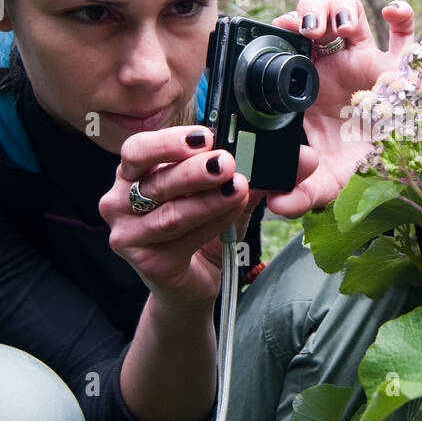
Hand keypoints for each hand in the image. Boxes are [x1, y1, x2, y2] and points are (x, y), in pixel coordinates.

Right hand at [100, 125, 318, 309]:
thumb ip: (253, 173)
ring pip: (172, 213)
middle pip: (155, 180)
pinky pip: (183, 239)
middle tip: (226, 162)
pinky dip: (212, 224)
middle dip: (193, 170)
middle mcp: (119, 202)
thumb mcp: (224, 195)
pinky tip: (233, 214)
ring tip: (239, 188)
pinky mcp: (147, 262)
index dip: (169, 142)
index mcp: (132, 174)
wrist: (192, 283)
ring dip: (209, 200)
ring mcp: (128, 235)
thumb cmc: (200, 229)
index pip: (139, 150)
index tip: (205, 136)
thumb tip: (302, 158)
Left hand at [263, 0, 415, 215]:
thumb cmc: (356, 171)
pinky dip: (401, 13)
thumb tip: (275, 203)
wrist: (397, 172)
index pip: (288, 43)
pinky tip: (391, 12)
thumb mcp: (325, 185)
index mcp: (307, 85)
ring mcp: (365, 61)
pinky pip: (404, 30)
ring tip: (339, 28)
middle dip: (309, 11)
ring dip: (341, 8)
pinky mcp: (399, 64)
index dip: (282, 29)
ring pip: (350, 11)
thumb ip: (298, 194)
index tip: (280, 30)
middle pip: (316, 16)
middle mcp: (333, 66)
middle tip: (306, 30)